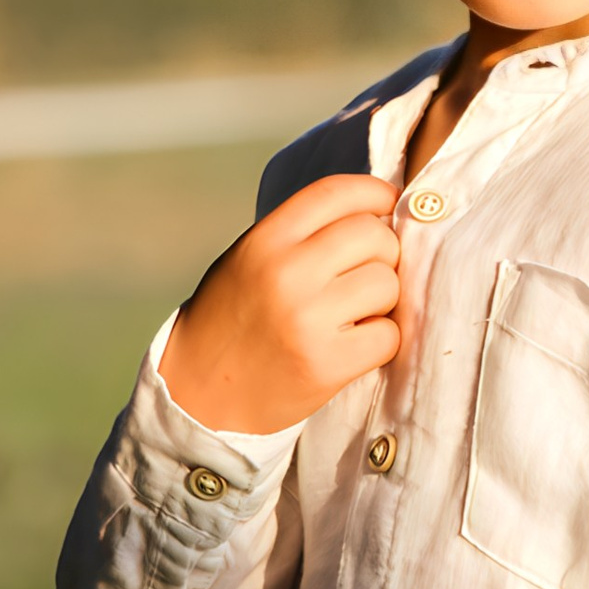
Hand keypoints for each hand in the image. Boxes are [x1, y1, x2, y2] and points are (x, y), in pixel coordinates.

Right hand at [158, 172, 401, 434]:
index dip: (374, 192)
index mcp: (264, 241)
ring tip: (353, 314)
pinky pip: (388, 335)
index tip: (387, 202)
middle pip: (374, 236)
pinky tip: (353, 345)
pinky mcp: (326, 364)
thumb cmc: (231, 320)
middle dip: (381, 254)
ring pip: (387, 284)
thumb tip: (374, 214)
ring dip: (382, 301)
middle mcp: (286, 272)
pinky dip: (379, 341)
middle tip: (362, 276)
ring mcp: (307, 319)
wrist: (200, 396)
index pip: (336, 193)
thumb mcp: (247, 260)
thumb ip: (300, 234)